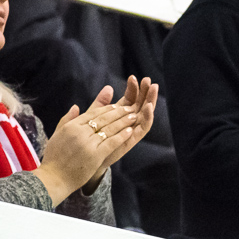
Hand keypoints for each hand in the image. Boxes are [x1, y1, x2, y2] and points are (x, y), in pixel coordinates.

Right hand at [35, 102, 139, 204]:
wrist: (54, 179)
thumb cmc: (54, 159)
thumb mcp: (57, 135)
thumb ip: (67, 119)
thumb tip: (76, 106)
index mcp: (71, 126)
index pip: (93, 113)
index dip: (107, 109)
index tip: (117, 106)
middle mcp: (80, 132)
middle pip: (103, 119)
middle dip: (119, 112)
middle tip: (130, 109)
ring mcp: (88, 144)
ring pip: (110, 129)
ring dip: (124, 122)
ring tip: (133, 117)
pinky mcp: (95, 155)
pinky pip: (112, 142)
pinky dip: (122, 136)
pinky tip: (130, 131)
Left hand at [82, 76, 158, 192]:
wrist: (84, 161)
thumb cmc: (86, 140)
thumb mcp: (92, 117)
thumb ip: (100, 104)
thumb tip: (108, 87)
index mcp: (118, 116)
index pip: (130, 99)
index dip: (133, 88)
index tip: (134, 77)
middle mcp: (127, 123)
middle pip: (140, 104)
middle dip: (145, 92)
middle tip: (149, 80)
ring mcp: (131, 131)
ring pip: (145, 114)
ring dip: (151, 101)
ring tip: (154, 89)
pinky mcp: (131, 140)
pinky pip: (144, 128)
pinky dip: (148, 117)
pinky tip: (149, 107)